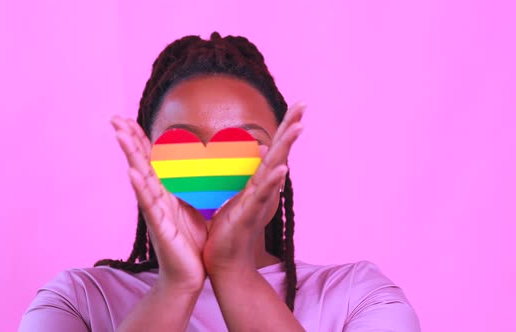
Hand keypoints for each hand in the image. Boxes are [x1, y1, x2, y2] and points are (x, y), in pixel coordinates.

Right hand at [111, 116, 207, 292]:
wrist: (188, 276)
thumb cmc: (190, 243)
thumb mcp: (192, 208)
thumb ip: (188, 188)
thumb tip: (194, 168)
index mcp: (165, 193)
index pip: (150, 160)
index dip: (139, 139)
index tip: (129, 118)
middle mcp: (155, 199)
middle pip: (140, 163)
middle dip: (128, 139)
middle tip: (114, 117)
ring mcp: (154, 212)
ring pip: (141, 178)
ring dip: (130, 156)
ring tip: (120, 134)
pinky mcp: (159, 228)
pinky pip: (148, 205)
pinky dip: (140, 188)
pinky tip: (132, 173)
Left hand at [202, 103, 304, 274]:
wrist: (225, 261)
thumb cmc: (232, 227)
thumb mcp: (242, 192)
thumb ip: (254, 170)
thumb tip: (262, 145)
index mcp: (259, 181)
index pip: (275, 149)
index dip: (286, 126)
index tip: (298, 104)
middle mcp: (263, 189)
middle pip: (280, 153)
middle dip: (291, 128)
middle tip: (304, 104)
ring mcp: (258, 202)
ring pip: (274, 171)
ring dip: (286, 149)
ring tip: (298, 128)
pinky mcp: (249, 217)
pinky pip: (261, 197)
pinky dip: (272, 183)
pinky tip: (282, 169)